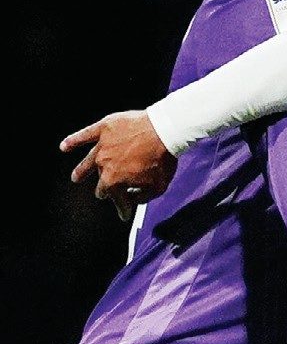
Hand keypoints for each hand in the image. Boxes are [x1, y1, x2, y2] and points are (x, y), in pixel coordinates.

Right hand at [60, 111, 175, 221]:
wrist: (165, 131)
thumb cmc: (163, 159)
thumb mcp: (158, 187)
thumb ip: (142, 198)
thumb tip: (132, 200)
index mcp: (114, 181)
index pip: (116, 199)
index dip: (122, 209)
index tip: (125, 214)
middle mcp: (103, 165)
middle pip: (102, 182)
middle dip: (105, 190)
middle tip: (105, 193)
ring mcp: (101, 146)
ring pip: (88, 162)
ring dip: (82, 171)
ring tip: (76, 178)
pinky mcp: (103, 129)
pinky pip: (84, 135)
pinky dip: (73, 141)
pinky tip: (64, 146)